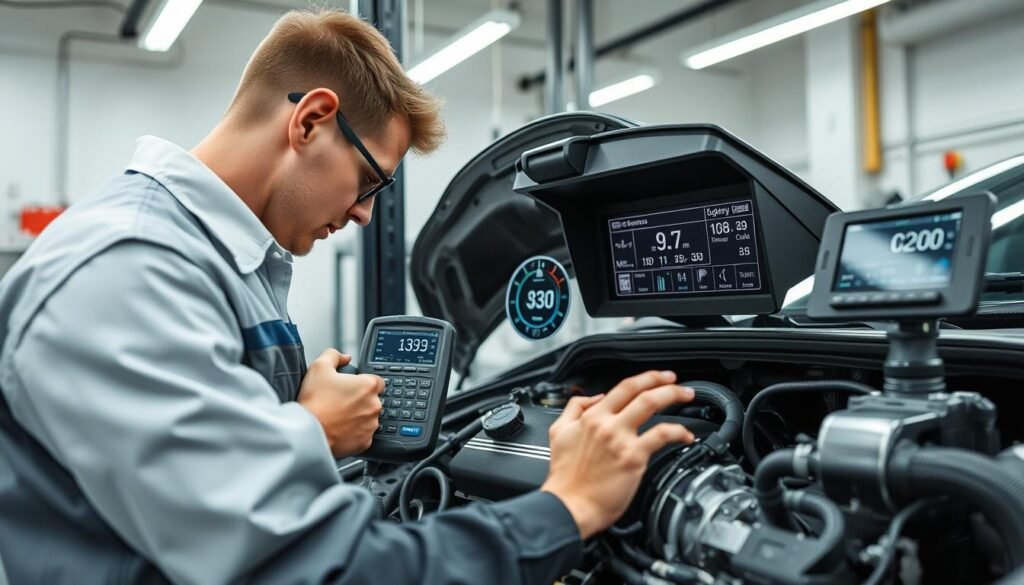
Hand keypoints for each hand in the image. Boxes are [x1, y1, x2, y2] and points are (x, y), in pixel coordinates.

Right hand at [297, 349, 382, 457]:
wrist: (308, 430)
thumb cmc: (314, 401)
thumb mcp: (319, 367)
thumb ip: (334, 355)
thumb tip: (344, 357)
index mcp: (368, 386)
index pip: (377, 381)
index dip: (363, 383)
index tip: (352, 387)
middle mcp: (374, 405)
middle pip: (373, 400)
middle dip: (360, 400)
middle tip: (341, 402)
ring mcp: (371, 425)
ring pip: (369, 418)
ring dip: (358, 417)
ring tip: (338, 416)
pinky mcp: (365, 442)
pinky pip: (363, 435)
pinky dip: (354, 433)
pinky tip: (340, 429)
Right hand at [540, 370, 694, 538]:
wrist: (569, 506)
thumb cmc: (565, 478)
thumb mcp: (559, 432)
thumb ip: (574, 409)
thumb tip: (595, 398)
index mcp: (591, 417)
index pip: (622, 387)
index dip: (645, 378)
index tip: (658, 378)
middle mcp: (606, 424)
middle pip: (640, 390)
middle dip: (663, 381)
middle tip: (676, 382)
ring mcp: (620, 439)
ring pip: (651, 404)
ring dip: (673, 396)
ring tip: (687, 398)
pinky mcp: (633, 457)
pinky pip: (662, 435)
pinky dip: (678, 431)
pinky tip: (686, 435)